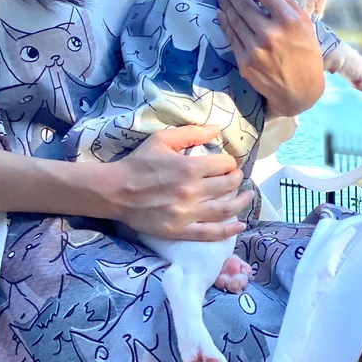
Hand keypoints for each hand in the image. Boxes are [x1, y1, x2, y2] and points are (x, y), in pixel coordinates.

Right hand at [105, 125, 252, 241]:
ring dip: (241, 202)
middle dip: (236, 179)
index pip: (224, 164)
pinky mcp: (180, 231)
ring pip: (225, 209)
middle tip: (236, 177)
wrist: (114, 191)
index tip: (226, 163)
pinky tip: (240, 225)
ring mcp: (187, 214)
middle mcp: (192, 192)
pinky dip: (229, 230)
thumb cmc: (137, 163)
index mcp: (189, 168)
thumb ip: (191, 133)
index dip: (229, 162)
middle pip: (228, 186)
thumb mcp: (161, 139)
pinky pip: (210, 233)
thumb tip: (218, 128)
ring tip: (246, 196)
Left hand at [216, 0, 324, 116]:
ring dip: (226, 5)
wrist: (299, 90)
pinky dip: (224, 23)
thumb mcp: (304, 23)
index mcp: (290, 21)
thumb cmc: (306, 53)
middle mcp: (271, 34)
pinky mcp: (245, 62)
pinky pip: (231, 37)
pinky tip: (221, 13)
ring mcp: (256, 50)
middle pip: (245, 5)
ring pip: (235, 20)